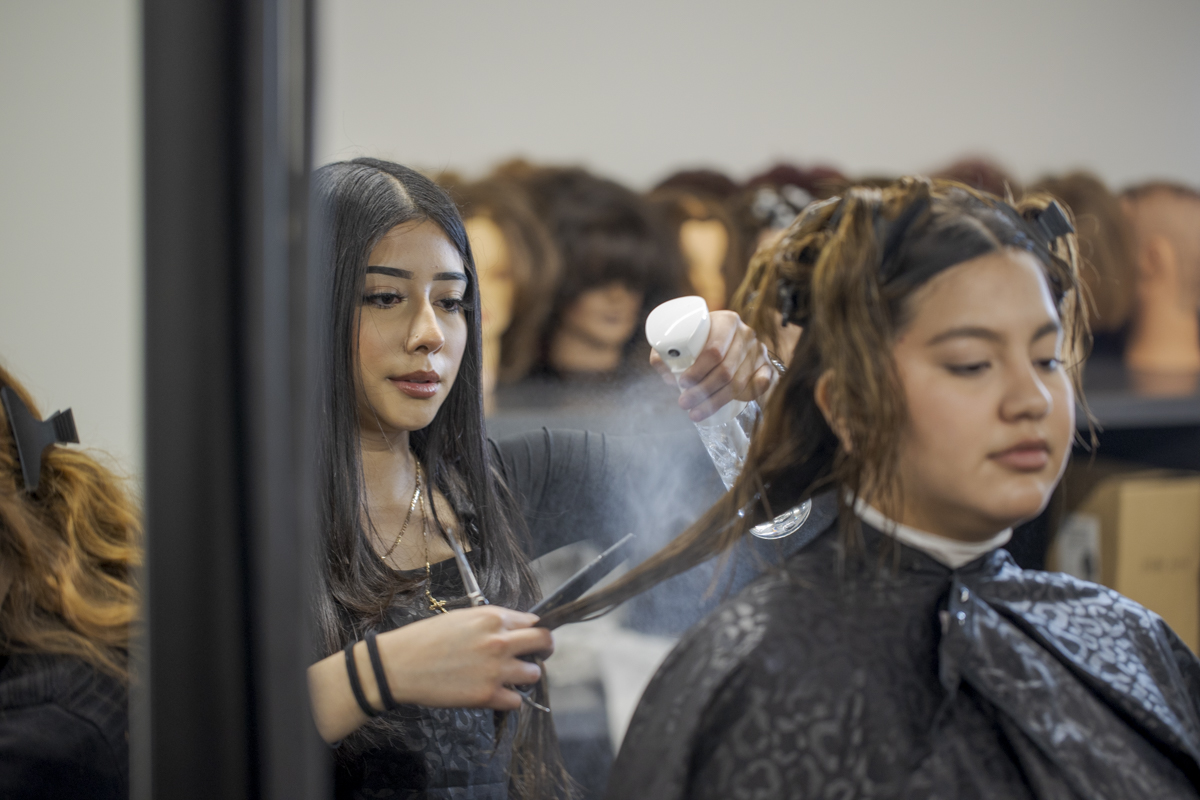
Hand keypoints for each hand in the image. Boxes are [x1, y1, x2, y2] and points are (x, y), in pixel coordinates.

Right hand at [376, 606, 552, 710]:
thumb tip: (516, 628)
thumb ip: (491, 622)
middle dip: (544, 649)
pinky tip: (497, 693)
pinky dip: (510, 699)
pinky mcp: (487, 696)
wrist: (399, 665)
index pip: (533, 622)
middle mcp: (499, 641)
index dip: (533, 630)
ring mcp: (495, 670)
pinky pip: (516, 701)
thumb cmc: (426, 638)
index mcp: (492, 618)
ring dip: (527, 676)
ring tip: (511, 677)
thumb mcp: (462, 617)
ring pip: (535, 674)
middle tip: (538, 655)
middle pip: (544, 642)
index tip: (530, 638)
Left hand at [650, 309, 774, 420]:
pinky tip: (736, 403)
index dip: (697, 370)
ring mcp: (759, 351)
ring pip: (738, 383)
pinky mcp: (767, 366)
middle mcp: (746, 334)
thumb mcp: (684, 340)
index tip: (682, 383)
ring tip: (695, 413)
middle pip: (725, 370)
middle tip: (684, 403)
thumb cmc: (702, 341)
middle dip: (702, 391)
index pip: (713, 350)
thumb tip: (666, 372)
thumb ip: (666, 353)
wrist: (731, 339)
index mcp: (726, 321)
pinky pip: (763, 384)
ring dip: (716, 402)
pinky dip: (750, 395)